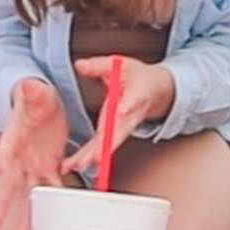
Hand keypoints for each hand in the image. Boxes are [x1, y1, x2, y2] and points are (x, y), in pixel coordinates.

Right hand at [0, 78, 68, 229]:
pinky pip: (51, 186)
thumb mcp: (35, 91)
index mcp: (15, 135)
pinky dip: (53, 202)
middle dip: (3, 201)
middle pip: (10, 181)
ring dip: (24, 213)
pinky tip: (54, 219)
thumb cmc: (35, 98)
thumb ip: (32, 90)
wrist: (43, 105)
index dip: (2, 156)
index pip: (6, 145)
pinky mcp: (48, 167)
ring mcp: (33, 164)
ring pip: (27, 193)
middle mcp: (20, 155)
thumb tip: (28, 84)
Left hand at [62, 57, 175, 177]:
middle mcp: (129, 116)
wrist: (155, 90)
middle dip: (105, 145)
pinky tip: (74, 165)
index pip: (132, 101)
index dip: (127, 106)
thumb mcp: (120, 64)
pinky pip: (101, 147)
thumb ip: (99, 66)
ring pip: (108, 145)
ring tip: (77, 165)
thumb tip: (81, 64)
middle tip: (92, 156)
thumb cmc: (138, 78)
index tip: (122, 111)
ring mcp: (121, 127)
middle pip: (118, 132)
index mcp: (136, 95)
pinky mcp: (112, 133)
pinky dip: (88, 158)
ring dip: (93, 157)